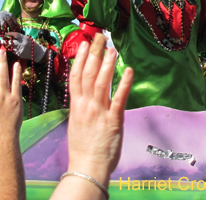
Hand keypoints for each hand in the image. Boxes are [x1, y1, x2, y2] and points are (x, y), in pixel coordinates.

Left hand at [5, 31, 45, 61]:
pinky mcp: (19, 55)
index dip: (10, 34)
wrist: (36, 52)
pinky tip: (14, 49)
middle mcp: (22, 44)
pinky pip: (13, 52)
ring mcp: (20, 50)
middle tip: (2, 41)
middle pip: (11, 42)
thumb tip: (10, 34)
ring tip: (7, 44)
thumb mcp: (26, 37)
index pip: (16, 35)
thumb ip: (19, 36)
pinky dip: (12, 50)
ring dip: (9, 46)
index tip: (6, 33)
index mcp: (24, 38)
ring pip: (11, 48)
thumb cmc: (30, 43)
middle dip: (6, 42)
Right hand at [66, 33, 132, 185]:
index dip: (80, 59)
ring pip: (102, 82)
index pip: (76, 76)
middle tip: (100, 38)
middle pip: (88, 74)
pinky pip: (119, 98)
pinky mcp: (113, 120)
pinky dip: (124, 83)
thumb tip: (85, 96)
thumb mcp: (76, 123)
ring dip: (108, 64)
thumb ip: (81, 108)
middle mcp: (86, 105)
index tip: (85, 44)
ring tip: (113, 49)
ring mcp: (99, 112)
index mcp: (76, 106)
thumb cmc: (83, 149)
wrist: (87, 167)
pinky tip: (129, 70)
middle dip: (95, 54)